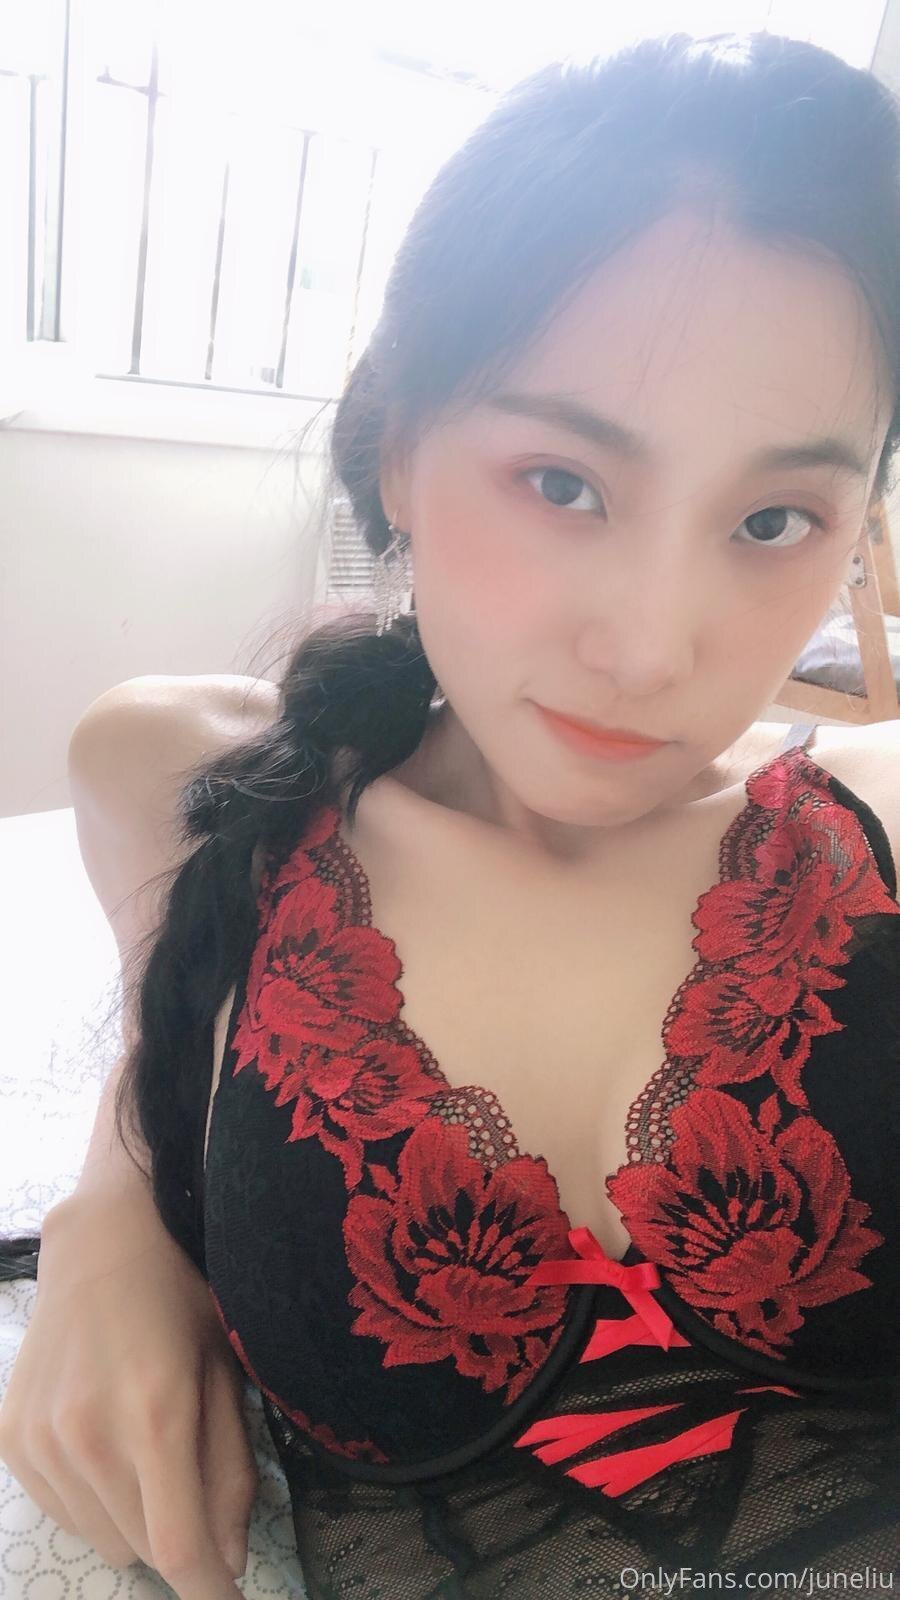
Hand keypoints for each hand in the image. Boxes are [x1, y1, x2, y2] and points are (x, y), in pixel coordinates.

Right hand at [0, 1193, 257, 1597]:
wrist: (103, 1241)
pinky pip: (64, 1512)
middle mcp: (88, 1436)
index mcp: (156, 1416)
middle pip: (143, 1549)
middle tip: (196, 1482)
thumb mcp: (226, 1375)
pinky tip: (109, 1441)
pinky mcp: (12, 1440)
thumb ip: (231, 1471)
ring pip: (102, 1537)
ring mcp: (41, 1440)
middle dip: (181, 1539)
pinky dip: (94, 1500)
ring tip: (148, 1447)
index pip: (179, 1549)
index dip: (211, 1590)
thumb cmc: (183, 1299)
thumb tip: (229, 1558)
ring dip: (135, 1519)